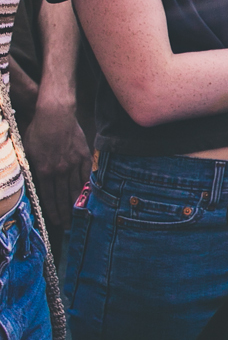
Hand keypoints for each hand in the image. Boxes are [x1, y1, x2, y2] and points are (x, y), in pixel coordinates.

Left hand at [23, 100, 87, 233]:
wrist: (55, 114)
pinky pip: (86, 175)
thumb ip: (32, 168)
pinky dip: (86, 186)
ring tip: (78, 214)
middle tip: (68, 225)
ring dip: (76, 203)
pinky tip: (87, 195)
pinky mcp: (84, 155)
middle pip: (63, 196)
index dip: (53, 211)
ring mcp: (74, 163)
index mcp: (44, 170)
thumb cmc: (37, 130)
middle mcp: (60, 170)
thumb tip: (33, 182)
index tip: (56, 222)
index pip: (49, 196)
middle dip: (65, 212)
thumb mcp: (27, 150)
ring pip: (76, 187)